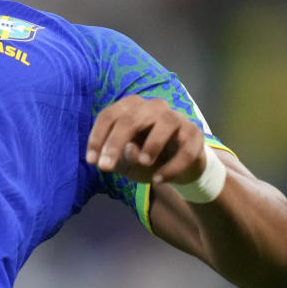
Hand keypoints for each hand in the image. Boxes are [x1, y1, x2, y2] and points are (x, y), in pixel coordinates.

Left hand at [86, 95, 206, 184]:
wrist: (178, 167)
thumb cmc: (145, 159)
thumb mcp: (126, 162)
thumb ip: (121, 156)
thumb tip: (129, 149)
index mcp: (130, 108)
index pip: (109, 115)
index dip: (98, 137)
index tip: (92, 161)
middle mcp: (152, 107)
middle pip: (132, 118)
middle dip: (115, 142)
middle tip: (105, 167)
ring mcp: (176, 118)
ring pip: (165, 122)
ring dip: (152, 144)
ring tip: (142, 163)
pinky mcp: (195, 134)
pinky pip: (186, 148)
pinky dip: (172, 166)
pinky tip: (160, 180)